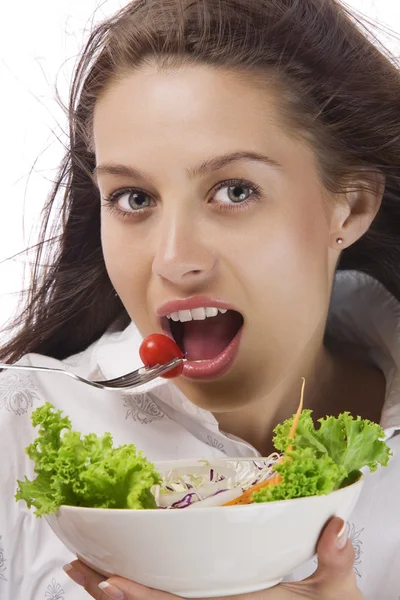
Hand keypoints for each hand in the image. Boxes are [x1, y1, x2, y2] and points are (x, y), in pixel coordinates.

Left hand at [64, 517, 362, 599]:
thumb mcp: (334, 593)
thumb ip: (334, 561)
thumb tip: (335, 526)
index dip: (139, 598)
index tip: (107, 581)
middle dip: (107, 592)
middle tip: (74, 567)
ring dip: (111, 595)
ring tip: (81, 572)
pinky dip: (134, 595)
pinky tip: (117, 582)